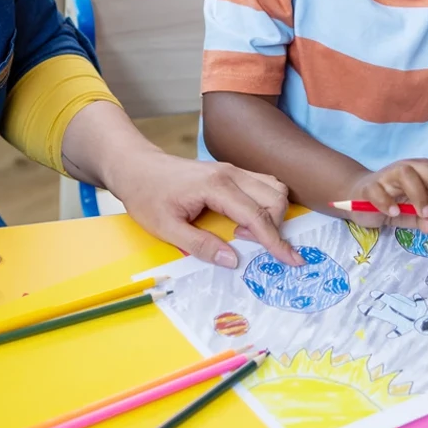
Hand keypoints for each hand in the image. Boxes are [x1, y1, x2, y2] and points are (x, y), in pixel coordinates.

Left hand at [108, 149, 302, 267]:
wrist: (135, 166)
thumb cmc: (146, 195)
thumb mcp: (166, 228)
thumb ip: (200, 245)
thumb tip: (232, 260)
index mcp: (216, 186)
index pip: (257, 216)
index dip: (276, 242)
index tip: (292, 261)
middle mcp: (230, 173)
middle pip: (275, 197)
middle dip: (275, 226)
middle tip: (246, 244)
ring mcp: (231, 170)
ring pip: (273, 187)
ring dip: (273, 213)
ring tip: (245, 234)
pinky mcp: (230, 172)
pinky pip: (262, 184)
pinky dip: (266, 203)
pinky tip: (246, 220)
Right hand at [346, 159, 427, 236]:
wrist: (361, 196)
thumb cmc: (393, 203)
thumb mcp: (416, 214)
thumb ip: (427, 220)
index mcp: (423, 173)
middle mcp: (407, 168)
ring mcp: (387, 175)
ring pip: (406, 174)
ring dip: (420, 195)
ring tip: (424, 215)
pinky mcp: (368, 186)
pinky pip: (378, 190)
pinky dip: (387, 202)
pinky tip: (394, 213)